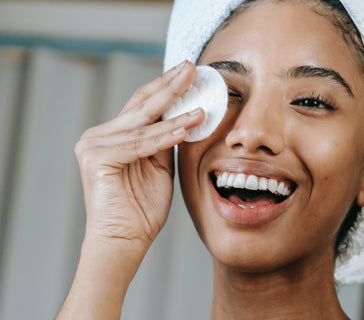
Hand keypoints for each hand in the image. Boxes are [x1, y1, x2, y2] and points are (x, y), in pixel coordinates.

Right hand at [75, 60, 202, 247]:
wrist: (124, 241)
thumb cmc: (142, 208)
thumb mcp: (159, 166)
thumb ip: (164, 141)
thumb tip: (184, 116)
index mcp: (113, 136)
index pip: (143, 104)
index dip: (167, 87)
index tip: (188, 71)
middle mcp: (99, 136)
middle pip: (141, 104)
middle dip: (170, 85)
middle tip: (192, 68)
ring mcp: (94, 145)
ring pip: (144, 123)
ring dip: (175, 111)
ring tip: (200, 101)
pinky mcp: (97, 159)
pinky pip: (140, 144)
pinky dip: (164, 136)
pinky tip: (185, 127)